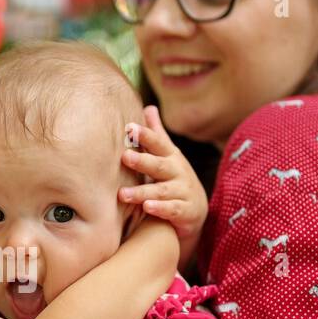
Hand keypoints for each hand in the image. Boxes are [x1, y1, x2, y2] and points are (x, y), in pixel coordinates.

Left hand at [121, 105, 207, 264]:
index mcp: (171, 156)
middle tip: (124, 157)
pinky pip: (171, 210)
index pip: (158, 143)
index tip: (129, 127)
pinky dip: (160, 209)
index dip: (145, 135)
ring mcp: (182, 192)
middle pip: (159, 165)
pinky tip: (146, 208)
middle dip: (143, 161)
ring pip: (161, 191)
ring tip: (122, 193)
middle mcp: (178, 172)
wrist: (195, 209)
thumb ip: (157, 134)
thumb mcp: (167, 154)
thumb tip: (148, 107)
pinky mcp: (184, 211)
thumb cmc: (174, 177)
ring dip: (142, 192)